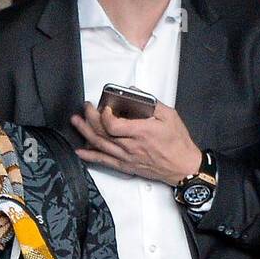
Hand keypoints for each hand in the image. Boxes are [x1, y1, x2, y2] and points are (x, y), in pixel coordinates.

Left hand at [71, 101, 200, 184]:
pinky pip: (104, 161)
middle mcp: (131, 146)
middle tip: (86, 108)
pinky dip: (90, 156)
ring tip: (76, 122)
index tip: (104, 107)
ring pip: (100, 145)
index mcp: (141, 132)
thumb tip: (134, 92)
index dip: (103, 115)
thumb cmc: (178, 143)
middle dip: (89, 118)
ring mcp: (127, 157)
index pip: (112, 125)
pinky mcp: (126, 166)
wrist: (183, 166)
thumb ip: (151, 102)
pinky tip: (81, 151)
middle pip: (102, 133)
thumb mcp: (169, 116)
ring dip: (85, 133)